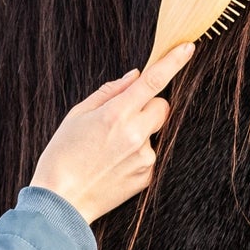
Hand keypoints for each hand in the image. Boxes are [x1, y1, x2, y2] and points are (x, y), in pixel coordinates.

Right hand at [31, 44, 195, 224]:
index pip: (153, 82)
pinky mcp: (146, 177)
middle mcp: (135, 135)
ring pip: (153, 132)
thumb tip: (134, 77)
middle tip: (122, 116)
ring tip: (108, 150)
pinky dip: (135, 154)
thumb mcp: (77, 115)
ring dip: (138, 133)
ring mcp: (144, 158)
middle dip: (149, 105)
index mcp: (116, 115)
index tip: (188, 47)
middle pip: (162, 106)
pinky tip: (112, 165)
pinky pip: (148, 155)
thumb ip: (109, 92)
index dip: (173, 62)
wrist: (61, 202)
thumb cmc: (62, 156)